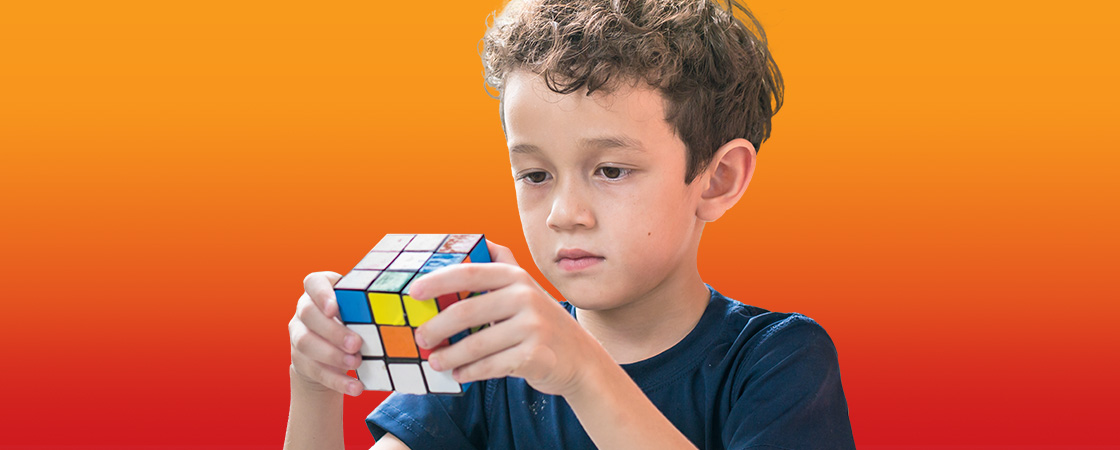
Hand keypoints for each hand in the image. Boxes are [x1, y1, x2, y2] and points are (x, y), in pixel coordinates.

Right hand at [288, 271, 364, 396]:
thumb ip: (367, 303)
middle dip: (333, 330)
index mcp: (318, 289)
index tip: (334, 308)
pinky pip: (314, 370)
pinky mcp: (301, 360)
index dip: (321, 294)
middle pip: (308, 315)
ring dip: (333, 355)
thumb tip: (404, 305)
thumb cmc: (350, 320)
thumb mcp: (357, 308)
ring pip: (306, 343)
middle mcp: (303, 309)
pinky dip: (337, 381)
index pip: (312, 283)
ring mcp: (298, 335)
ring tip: (356, 362)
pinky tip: (355, 387)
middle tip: (356, 344)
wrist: (327, 352)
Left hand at [409, 241, 610, 396]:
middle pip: (467, 310)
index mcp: (516, 276)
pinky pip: (490, 366)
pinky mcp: (534, 355)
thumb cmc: (541, 322)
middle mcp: (525, 297)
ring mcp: (532, 326)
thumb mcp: (525, 288)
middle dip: (436, 326)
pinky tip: (459, 374)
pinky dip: (469, 372)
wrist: (580, 358)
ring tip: (435, 362)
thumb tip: (467, 242)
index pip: (470, 273)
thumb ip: (499, 266)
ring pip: (476, 344)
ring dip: (449, 356)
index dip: (438, 280)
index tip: (414, 292)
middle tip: (420, 338)